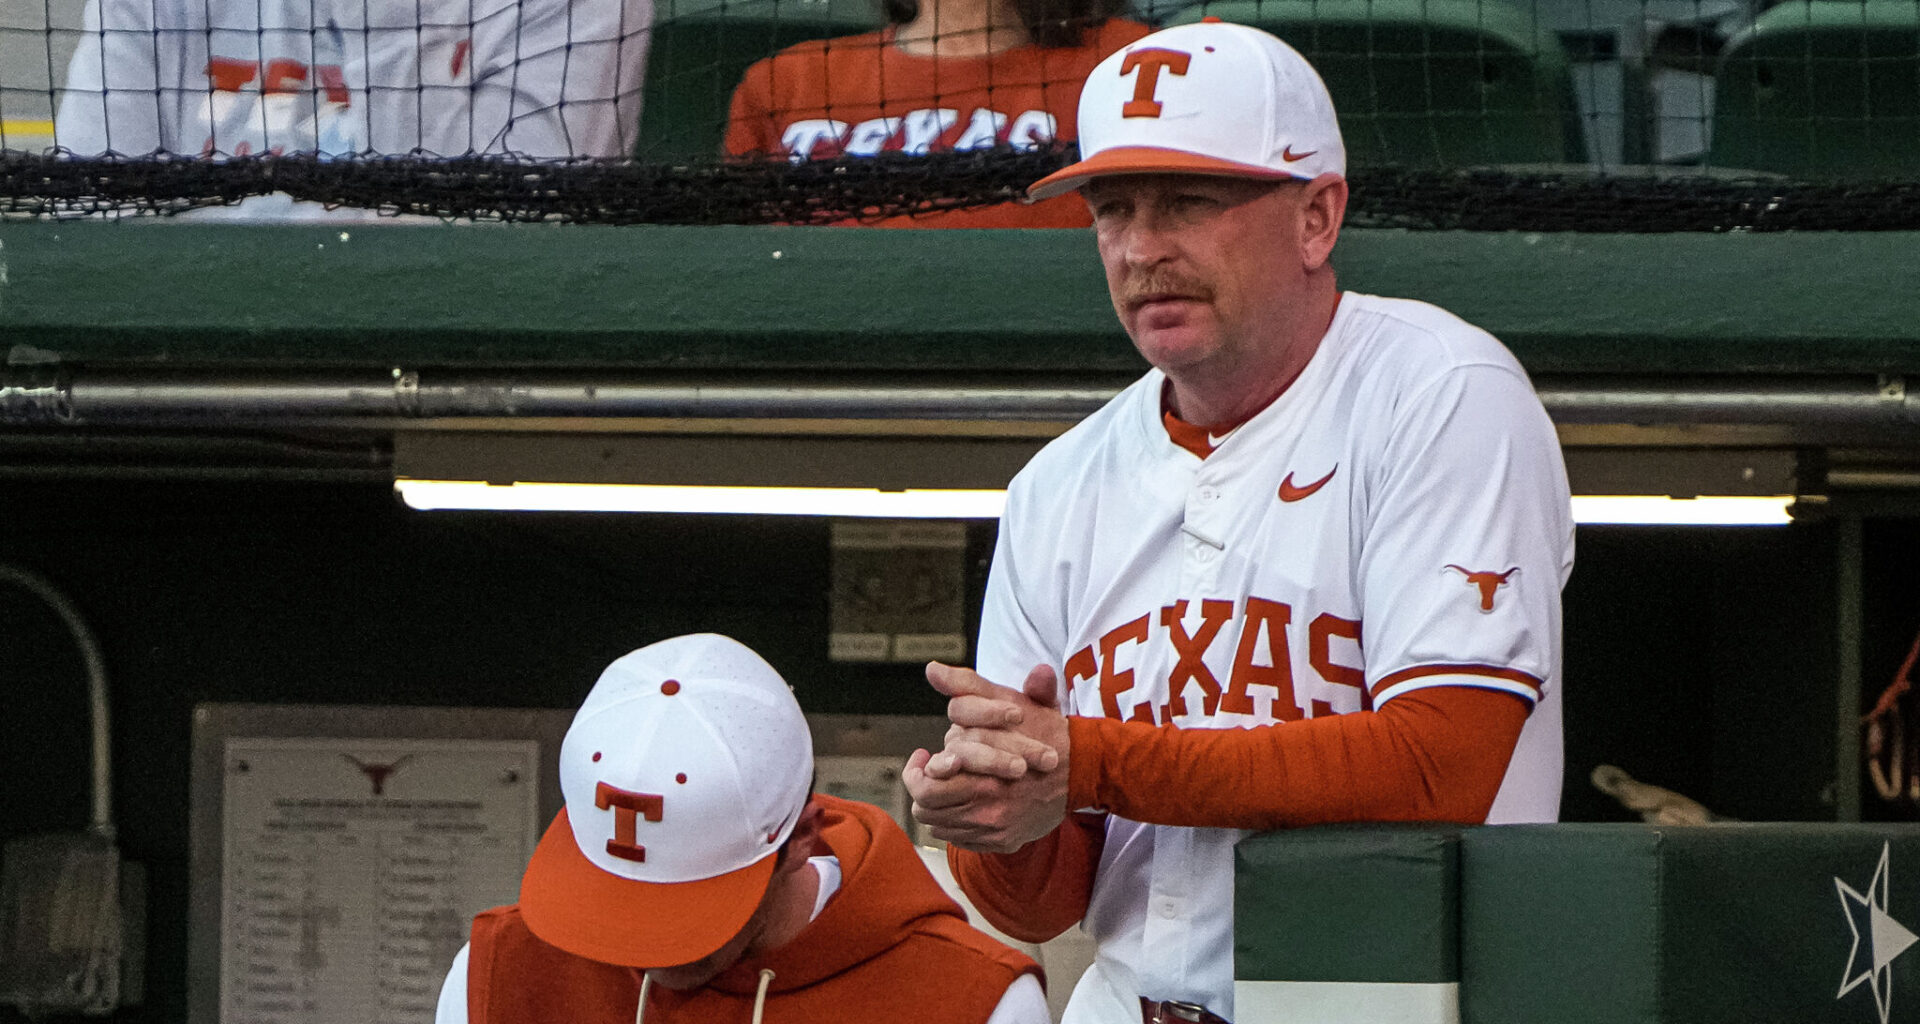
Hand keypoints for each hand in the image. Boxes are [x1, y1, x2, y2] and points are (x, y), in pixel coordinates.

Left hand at [903, 662, 1070, 853]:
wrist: (1084, 767)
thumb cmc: (1045, 731)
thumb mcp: (1009, 701)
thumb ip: (969, 686)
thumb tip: (932, 669)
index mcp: (983, 777)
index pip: (925, 789)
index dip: (916, 773)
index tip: (923, 756)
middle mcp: (987, 809)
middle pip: (927, 811)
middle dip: (922, 790)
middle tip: (928, 773)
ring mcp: (996, 829)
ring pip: (942, 826)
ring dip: (938, 806)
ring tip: (946, 784)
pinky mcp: (1004, 842)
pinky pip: (963, 840)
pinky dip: (957, 824)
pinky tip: (965, 802)